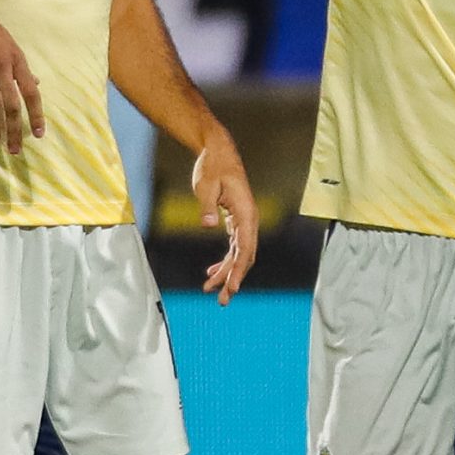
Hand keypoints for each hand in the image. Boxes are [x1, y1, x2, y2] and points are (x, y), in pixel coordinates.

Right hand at [0, 0, 44, 152]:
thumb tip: (36, 83)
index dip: (36, 115)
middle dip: (14, 130)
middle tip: (15, 149)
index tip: (38, 134)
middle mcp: (1, 65)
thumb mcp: (9, 43)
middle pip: (11, 104)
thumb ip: (21, 67)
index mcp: (16, 59)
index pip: (31, 92)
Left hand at [192, 130, 258, 303]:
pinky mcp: (235, 221)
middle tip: (222, 301)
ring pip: (238, 255)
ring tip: (210, 292)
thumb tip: (209, 225)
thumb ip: (207, 206)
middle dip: (233, 280)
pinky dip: (223, 262)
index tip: (231, 288)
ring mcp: (243, 222)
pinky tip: (211, 274)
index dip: (238, 270)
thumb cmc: (212, 167)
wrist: (217, 153)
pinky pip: (233, 247)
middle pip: (244, 257)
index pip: (245, 248)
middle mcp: (249, 220)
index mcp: (246, 213)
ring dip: (226, 274)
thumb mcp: (206, 185)